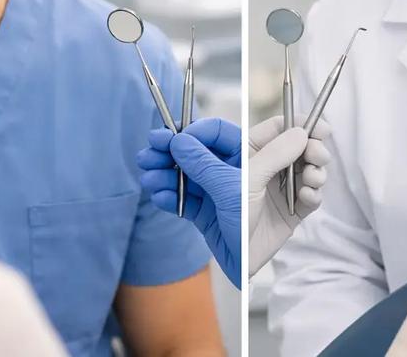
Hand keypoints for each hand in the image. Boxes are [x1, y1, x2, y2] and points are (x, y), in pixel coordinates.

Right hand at [136, 118, 241, 287]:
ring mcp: (219, 192)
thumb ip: (209, 162)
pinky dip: (169, 196)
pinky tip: (159, 197)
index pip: (220, 132)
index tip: (173, 137)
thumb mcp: (239, 189)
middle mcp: (235, 171)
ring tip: (149, 178)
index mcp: (252, 157)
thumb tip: (185, 138)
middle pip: (198, 150)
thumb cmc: (258, 230)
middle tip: (148, 152)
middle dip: (171, 151)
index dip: (196, 131)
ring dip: (164, 173)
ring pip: (186, 174)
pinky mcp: (206, 213)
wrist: (251, 274)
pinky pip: (183, 199)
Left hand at [247, 116, 331, 276]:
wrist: (236, 266)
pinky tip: (308, 196)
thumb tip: (297, 130)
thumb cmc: (227, 225)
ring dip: (315, 170)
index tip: (315, 126)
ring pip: (307, 167)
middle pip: (295, 144)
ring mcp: (278, 189)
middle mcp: (261, 169)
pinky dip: (314, 193)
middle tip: (318, 153)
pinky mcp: (291, 210)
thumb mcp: (240, 184)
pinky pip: (311, 195)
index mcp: (243, 155)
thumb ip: (269, 155)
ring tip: (311, 178)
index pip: (271, 128)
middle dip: (311, 146)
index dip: (293, 123)